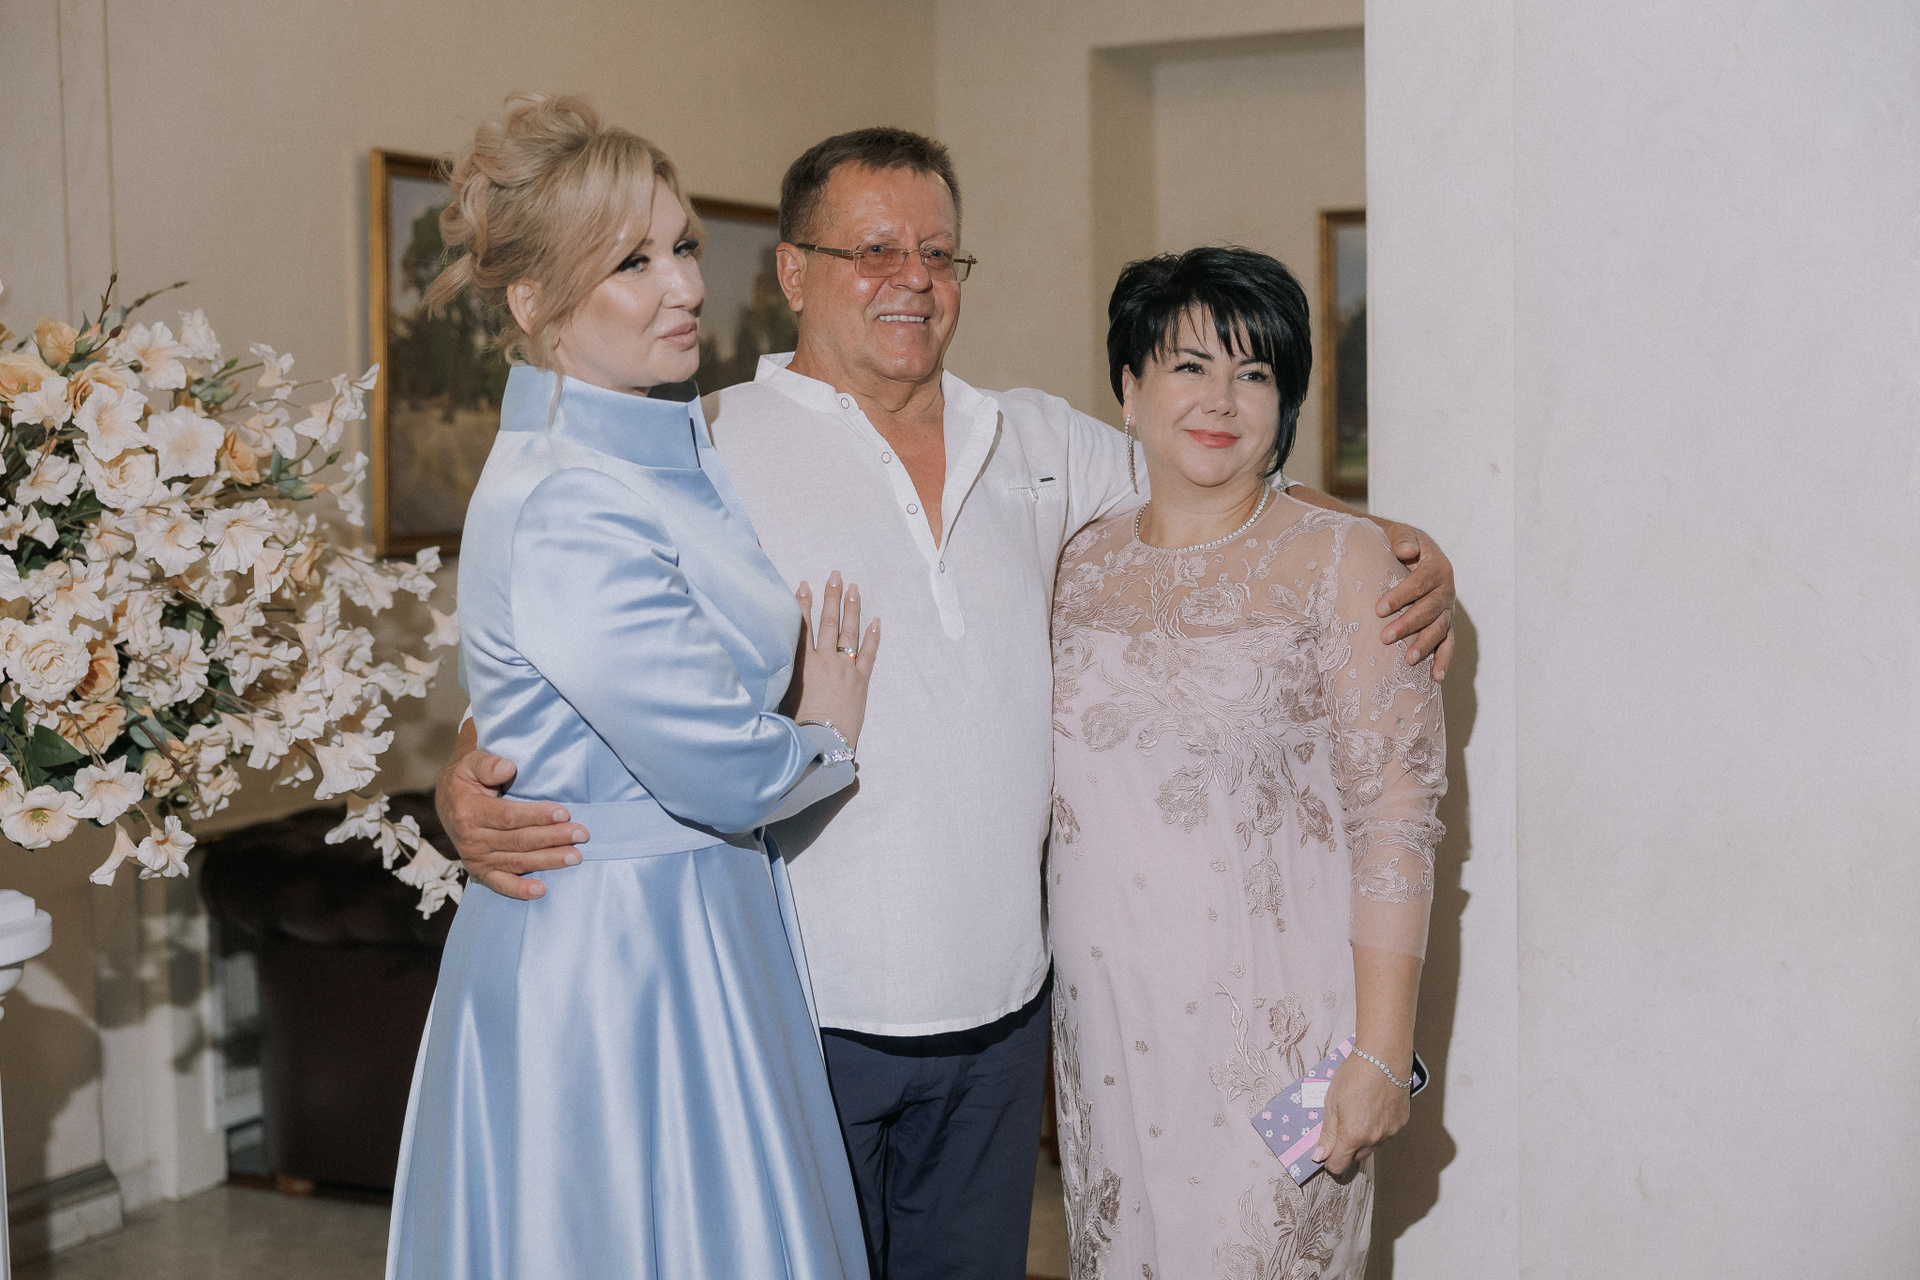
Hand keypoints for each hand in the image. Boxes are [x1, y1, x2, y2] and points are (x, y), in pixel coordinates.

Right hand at [435, 722, 585, 900]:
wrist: (447, 801)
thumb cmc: (466, 779)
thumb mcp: (471, 763)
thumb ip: (488, 764)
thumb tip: (507, 768)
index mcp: (470, 812)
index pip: (509, 817)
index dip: (537, 816)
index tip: (564, 813)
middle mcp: (472, 839)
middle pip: (519, 841)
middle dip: (553, 838)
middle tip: (581, 834)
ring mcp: (476, 858)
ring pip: (517, 861)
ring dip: (548, 861)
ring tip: (575, 857)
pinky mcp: (480, 871)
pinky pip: (500, 884)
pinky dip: (520, 890)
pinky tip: (541, 890)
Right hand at [792, 571, 879, 746]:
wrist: (822, 742)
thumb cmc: (798, 725)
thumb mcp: (783, 695)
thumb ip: (781, 676)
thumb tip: (768, 664)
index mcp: (802, 663)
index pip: (802, 626)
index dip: (803, 603)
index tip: (804, 584)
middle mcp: (824, 660)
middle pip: (828, 622)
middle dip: (832, 597)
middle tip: (835, 575)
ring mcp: (845, 668)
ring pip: (849, 632)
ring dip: (852, 609)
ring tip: (854, 588)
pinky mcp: (861, 681)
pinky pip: (869, 654)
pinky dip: (873, 637)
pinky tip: (876, 621)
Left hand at [1311, 1051, 1411, 1176]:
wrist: (1383, 1059)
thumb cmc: (1354, 1076)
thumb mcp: (1331, 1103)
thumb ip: (1327, 1134)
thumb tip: (1319, 1156)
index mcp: (1352, 1136)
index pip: (1338, 1165)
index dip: (1329, 1160)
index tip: (1325, 1151)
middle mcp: (1373, 1139)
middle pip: (1355, 1158)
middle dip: (1345, 1149)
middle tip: (1340, 1127)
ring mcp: (1389, 1133)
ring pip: (1371, 1147)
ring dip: (1362, 1139)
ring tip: (1358, 1113)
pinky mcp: (1400, 1123)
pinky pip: (1385, 1135)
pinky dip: (1377, 1128)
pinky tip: (1373, 1109)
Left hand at [1374, 521, 1455, 679]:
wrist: (1409, 551)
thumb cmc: (1400, 544)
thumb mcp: (1399, 534)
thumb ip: (1402, 538)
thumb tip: (1407, 551)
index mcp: (1437, 567)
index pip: (1420, 583)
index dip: (1400, 596)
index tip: (1379, 608)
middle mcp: (1446, 589)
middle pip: (1429, 609)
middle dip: (1408, 624)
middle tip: (1385, 637)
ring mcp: (1447, 609)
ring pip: (1439, 629)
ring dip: (1425, 645)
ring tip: (1408, 659)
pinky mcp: (1444, 623)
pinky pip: (1447, 643)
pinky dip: (1443, 660)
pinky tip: (1436, 677)